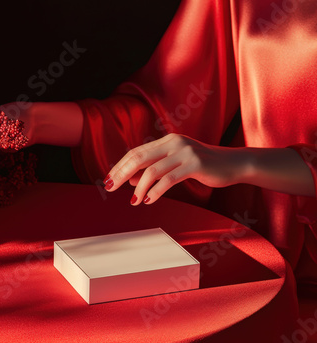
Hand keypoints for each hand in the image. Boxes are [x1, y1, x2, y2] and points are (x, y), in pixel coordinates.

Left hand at [103, 133, 249, 204]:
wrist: (233, 164)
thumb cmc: (203, 167)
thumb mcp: (176, 166)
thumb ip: (154, 170)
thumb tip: (129, 179)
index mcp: (167, 141)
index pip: (136, 152)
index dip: (120, 166)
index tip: (108, 180)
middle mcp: (174, 143)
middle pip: (139, 157)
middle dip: (121, 173)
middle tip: (109, 188)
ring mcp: (185, 152)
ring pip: (153, 170)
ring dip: (139, 187)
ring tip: (134, 201)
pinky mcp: (195, 164)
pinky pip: (169, 179)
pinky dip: (156, 191)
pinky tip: (149, 200)